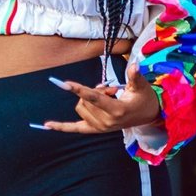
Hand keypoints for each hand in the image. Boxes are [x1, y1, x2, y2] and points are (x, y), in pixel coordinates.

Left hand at [41, 65, 161, 134]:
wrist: (149, 116)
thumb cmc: (144, 99)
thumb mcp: (142, 86)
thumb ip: (135, 76)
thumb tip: (134, 65)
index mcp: (117, 110)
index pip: (94, 98)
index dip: (79, 89)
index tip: (65, 83)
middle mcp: (107, 122)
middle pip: (86, 101)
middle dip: (94, 90)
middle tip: (111, 89)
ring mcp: (101, 128)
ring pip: (80, 108)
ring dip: (88, 100)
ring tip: (106, 98)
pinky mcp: (96, 130)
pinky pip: (75, 128)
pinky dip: (61, 127)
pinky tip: (47, 125)